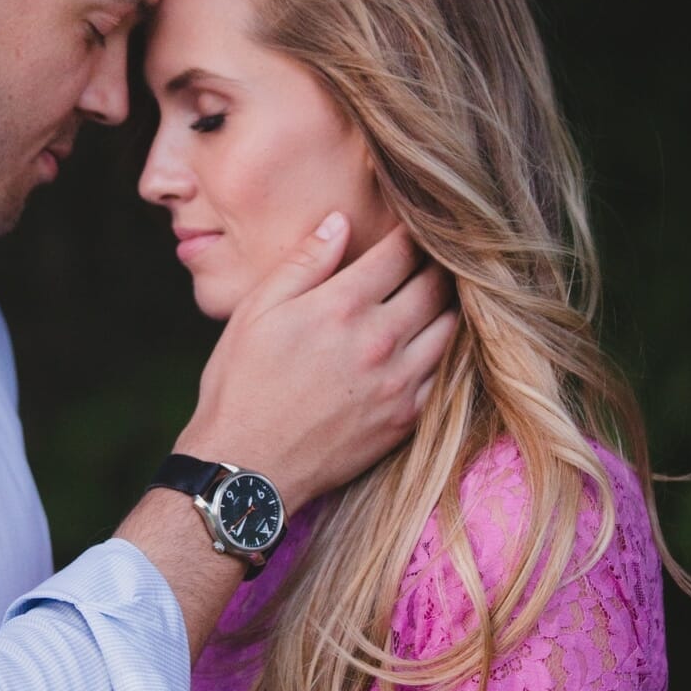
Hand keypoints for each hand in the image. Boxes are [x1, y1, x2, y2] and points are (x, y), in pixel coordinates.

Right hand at [184, 217, 455, 511]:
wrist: (247, 468)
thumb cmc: (241, 386)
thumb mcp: (256, 312)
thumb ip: (303, 263)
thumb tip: (339, 222)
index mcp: (341, 306)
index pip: (401, 252)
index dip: (411, 231)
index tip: (413, 224)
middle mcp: (380, 340)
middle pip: (435, 285)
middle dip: (437, 263)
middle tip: (433, 254)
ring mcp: (399, 382)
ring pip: (449, 326)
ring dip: (447, 304)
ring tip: (437, 293)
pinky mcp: (407, 417)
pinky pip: (446, 373)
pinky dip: (446, 350)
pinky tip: (432, 342)